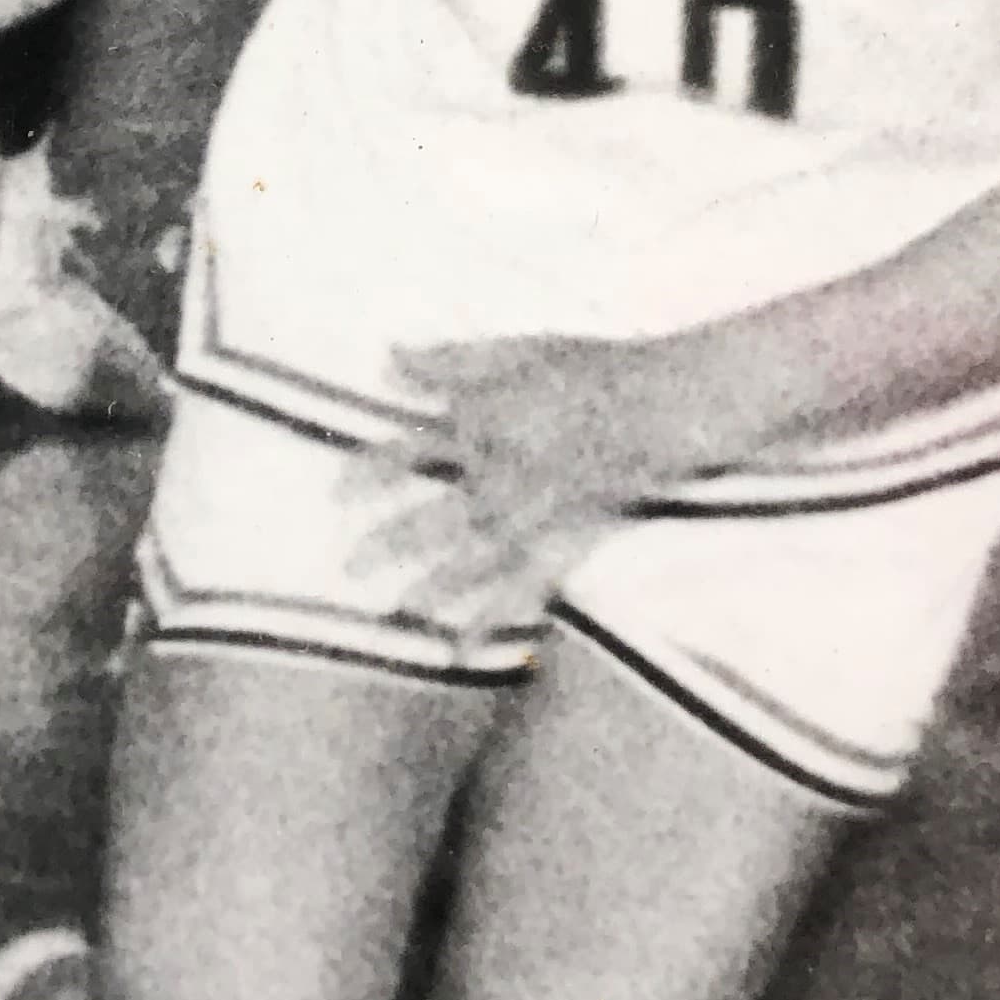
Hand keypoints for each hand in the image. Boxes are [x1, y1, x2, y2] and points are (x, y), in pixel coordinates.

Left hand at [354, 332, 693, 642]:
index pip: (408, 453)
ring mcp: (530, 519)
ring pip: (469, 563)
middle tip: (350, 568)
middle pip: (431, 519)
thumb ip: (451, 361)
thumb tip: (390, 358)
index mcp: (479, 428)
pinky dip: (492, 622)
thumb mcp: (516, 350)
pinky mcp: (564, 545)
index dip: (370, 472)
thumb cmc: (590, 370)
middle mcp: (495, 480)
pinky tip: (464, 649)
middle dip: (387, 544)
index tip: (339, 491)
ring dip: (431, 587)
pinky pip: (521, 591)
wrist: (660, 409)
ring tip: (399, 609)